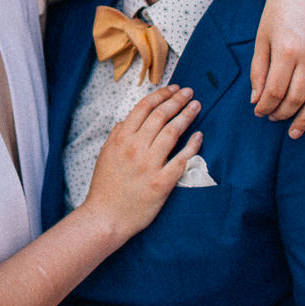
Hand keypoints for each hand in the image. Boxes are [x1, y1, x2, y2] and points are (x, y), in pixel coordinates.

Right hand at [78, 86, 201, 239]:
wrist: (106, 217)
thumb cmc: (105, 187)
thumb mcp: (105, 154)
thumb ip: (117, 134)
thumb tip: (129, 119)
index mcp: (121, 139)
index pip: (143, 108)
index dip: (160, 95)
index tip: (172, 88)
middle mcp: (135, 148)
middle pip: (161, 116)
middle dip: (177, 100)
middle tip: (189, 92)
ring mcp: (149, 165)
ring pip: (172, 133)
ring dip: (187, 116)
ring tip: (196, 106)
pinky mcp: (162, 183)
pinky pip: (181, 160)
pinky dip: (192, 146)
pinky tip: (199, 136)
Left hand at [251, 0, 304, 137]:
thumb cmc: (277, 13)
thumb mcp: (261, 39)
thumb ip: (259, 71)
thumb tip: (257, 101)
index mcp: (286, 50)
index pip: (275, 92)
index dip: (266, 107)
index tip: (259, 113)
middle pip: (297, 98)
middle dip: (283, 114)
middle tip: (274, 119)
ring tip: (295, 129)